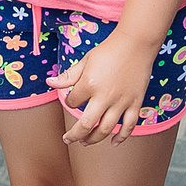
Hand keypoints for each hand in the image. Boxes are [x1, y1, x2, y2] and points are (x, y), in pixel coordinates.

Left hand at [54, 29, 154, 144]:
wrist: (136, 43)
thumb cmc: (109, 50)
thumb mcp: (86, 60)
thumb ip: (68, 76)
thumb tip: (50, 83)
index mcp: (89, 84)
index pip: (72, 102)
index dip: (69, 103)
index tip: (72, 100)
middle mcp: (104, 96)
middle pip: (87, 125)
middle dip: (75, 135)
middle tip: (69, 139)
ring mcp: (121, 102)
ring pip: (106, 129)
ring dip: (94, 139)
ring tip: (85, 142)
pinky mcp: (135, 103)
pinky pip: (129, 126)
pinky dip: (122, 137)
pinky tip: (114, 142)